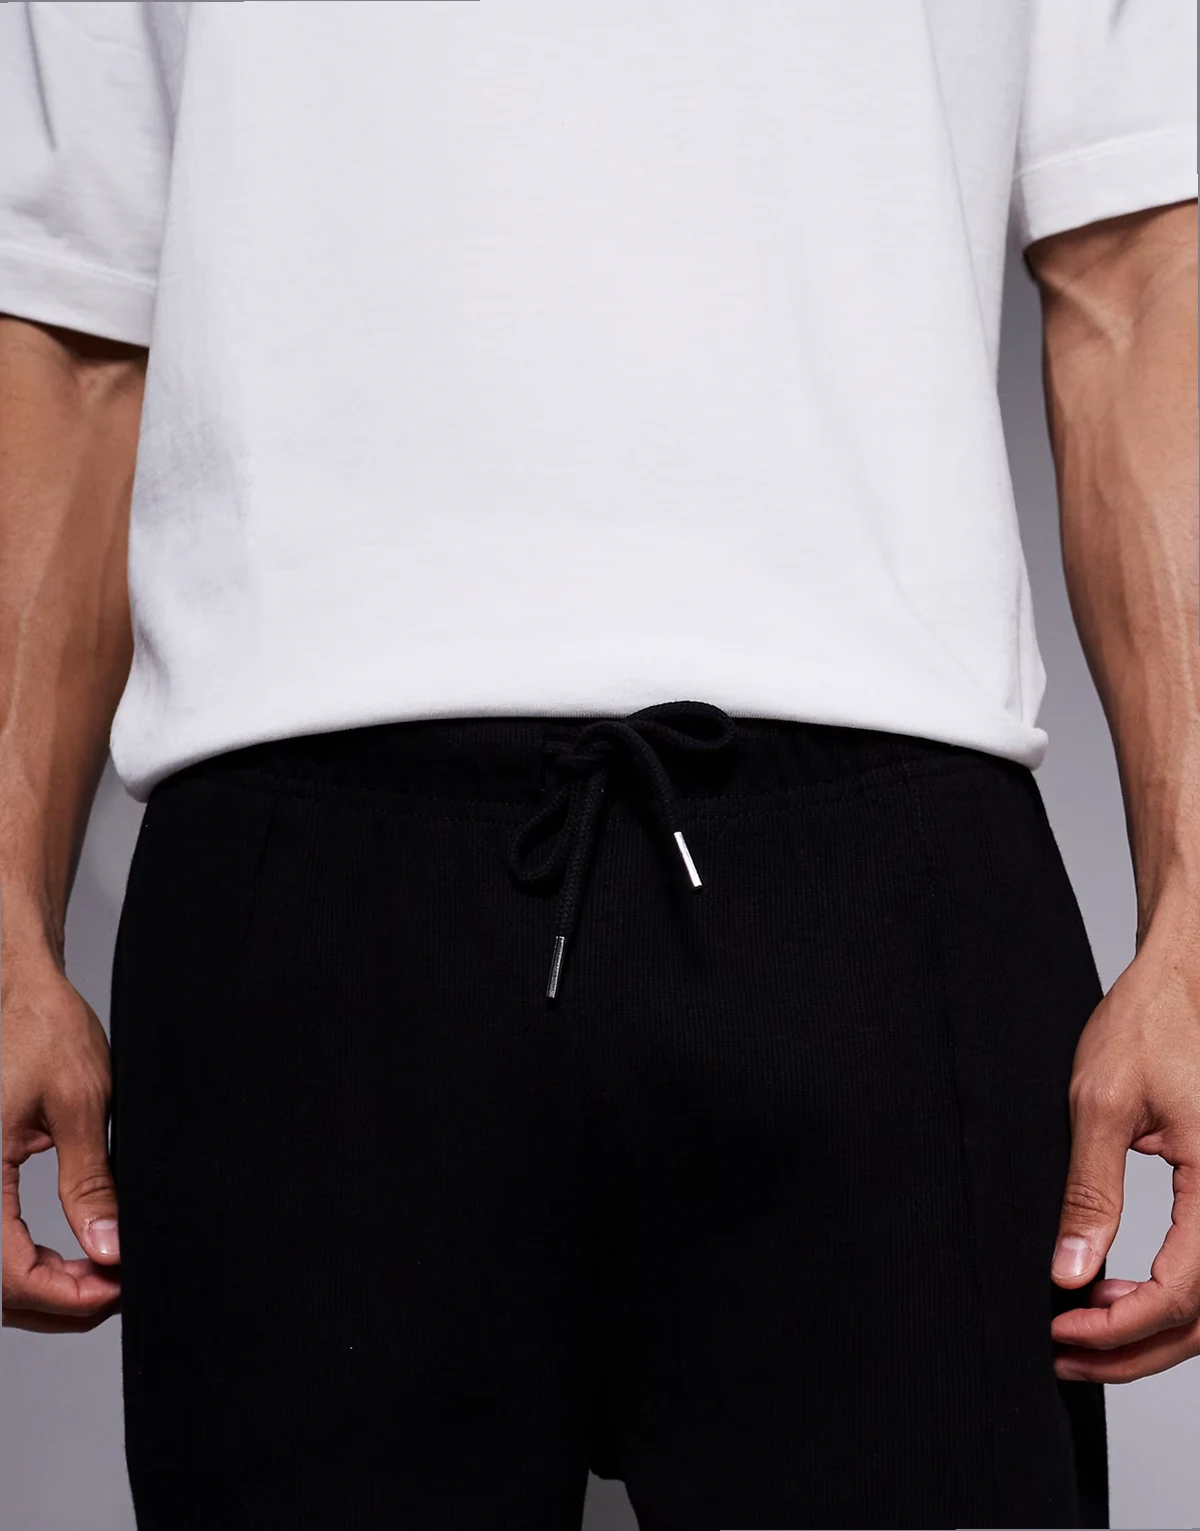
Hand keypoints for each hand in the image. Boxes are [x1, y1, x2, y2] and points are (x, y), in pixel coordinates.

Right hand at [2, 967, 120, 1331]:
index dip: (66, 1294)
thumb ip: (90, 1182)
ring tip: (102, 1276)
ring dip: (42, 1289)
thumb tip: (109, 1249)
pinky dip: (27, 1265)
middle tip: (119, 1286)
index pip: (8, 1270)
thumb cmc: (44, 1032)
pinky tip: (69, 1260)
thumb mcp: (81, 1104)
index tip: (117, 1288)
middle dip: (59, 1300)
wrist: (19, 994)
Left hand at [1051, 906, 1199, 1382]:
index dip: (1118, 1326)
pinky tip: (1113, 1291)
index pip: (1182, 1292)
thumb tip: (1070, 1271)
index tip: (1061, 1330)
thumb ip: (1090, 1192)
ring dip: (1148, 1330)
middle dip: (1130, 1347)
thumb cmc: (1146, 1027)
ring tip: (1078, 1330)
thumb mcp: (1100, 1104)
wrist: (1178, 984)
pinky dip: (1166, 1297)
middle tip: (1062, 1352)